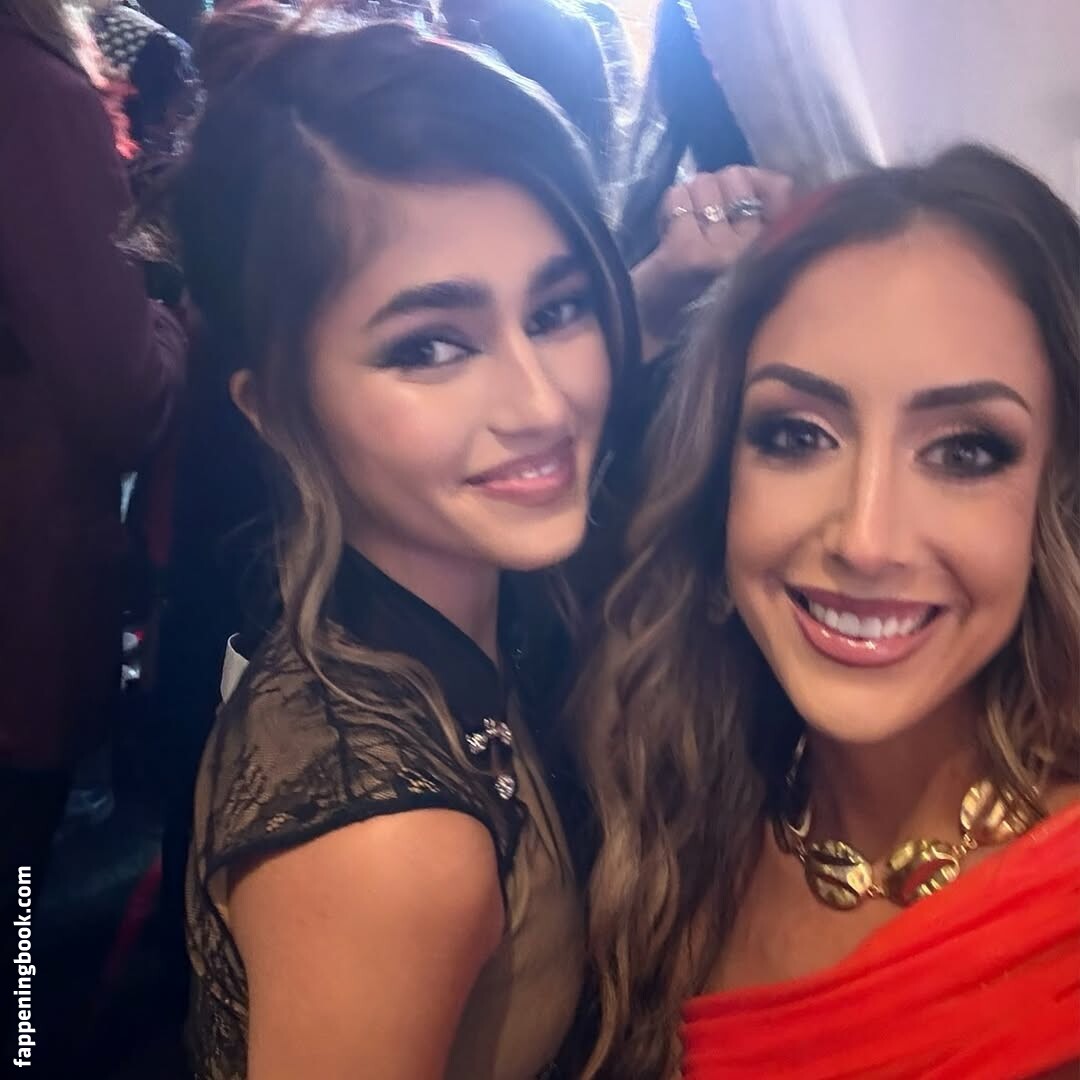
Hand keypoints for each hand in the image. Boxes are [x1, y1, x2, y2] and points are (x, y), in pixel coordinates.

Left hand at [632, 166, 793, 359]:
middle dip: (713, 188)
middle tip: (702, 218)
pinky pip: (678, 197)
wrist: (657, 312)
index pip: (779, 186)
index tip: (732, 202)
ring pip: (705, 183)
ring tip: (687, 226)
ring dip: (689, 197)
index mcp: (772, 246)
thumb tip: (777, 179)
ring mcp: (721, 251)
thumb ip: (766, 201)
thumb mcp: (746, 237)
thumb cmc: (702, 272)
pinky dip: (668, 206)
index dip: (751, 181)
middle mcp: (753, 250)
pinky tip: (669, 230)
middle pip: (735, 176)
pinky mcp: (688, 251)